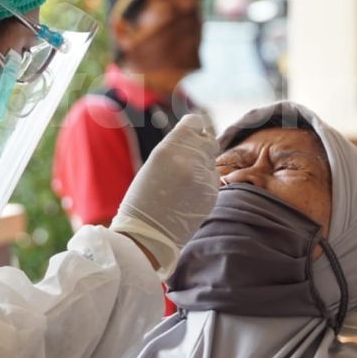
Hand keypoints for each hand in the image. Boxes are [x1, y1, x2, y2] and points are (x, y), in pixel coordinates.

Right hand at [110, 114, 218, 277]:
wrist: (147, 234)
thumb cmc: (144, 198)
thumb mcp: (154, 164)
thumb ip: (176, 147)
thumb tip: (198, 135)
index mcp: (168, 149)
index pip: (194, 123)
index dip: (192, 129)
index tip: (189, 136)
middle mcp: (188, 160)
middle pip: (208, 140)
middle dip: (201, 147)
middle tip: (188, 160)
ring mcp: (202, 177)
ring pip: (211, 160)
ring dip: (202, 166)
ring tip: (183, 183)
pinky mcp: (211, 193)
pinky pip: (213, 178)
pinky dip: (204, 183)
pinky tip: (188, 195)